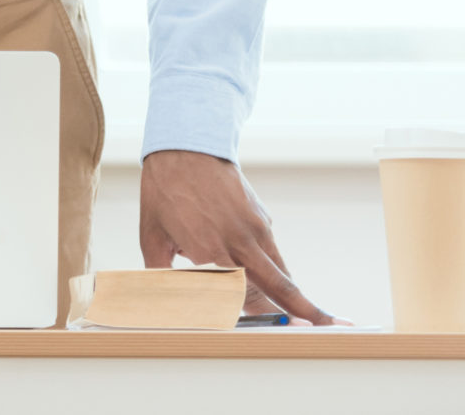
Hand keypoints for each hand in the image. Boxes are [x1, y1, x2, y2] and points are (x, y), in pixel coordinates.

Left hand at [140, 149, 332, 322]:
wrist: (187, 148)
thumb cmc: (164, 192)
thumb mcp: (151, 234)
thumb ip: (158, 272)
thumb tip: (159, 300)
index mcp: (210, 250)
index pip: (240, 295)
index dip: (259, 315)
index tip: (281, 330)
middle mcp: (239, 242)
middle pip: (277, 285)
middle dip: (305, 310)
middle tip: (328, 329)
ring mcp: (256, 230)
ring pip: (280, 271)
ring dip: (297, 296)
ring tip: (319, 319)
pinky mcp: (263, 220)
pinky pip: (272, 253)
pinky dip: (278, 272)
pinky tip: (278, 286)